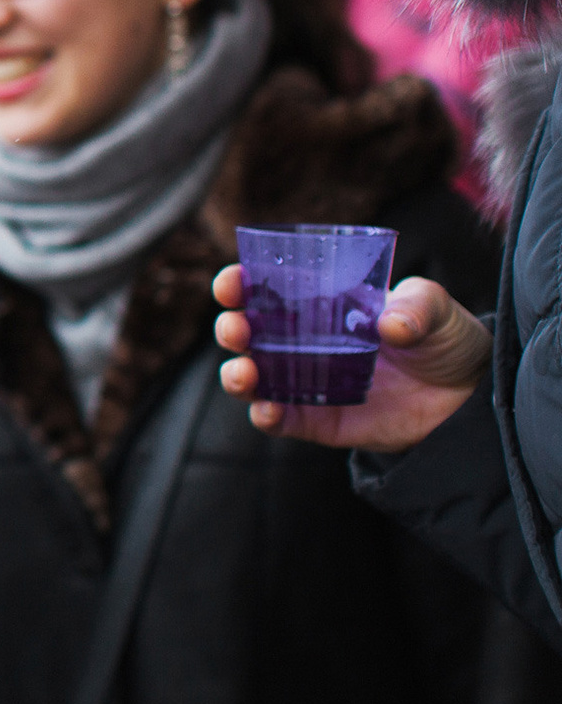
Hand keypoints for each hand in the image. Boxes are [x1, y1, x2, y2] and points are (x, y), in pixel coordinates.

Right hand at [214, 266, 486, 451]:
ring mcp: (309, 382)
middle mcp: (304, 342)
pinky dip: (267, 416)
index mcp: (318, 303)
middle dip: (230, 328)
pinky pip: (283, 420)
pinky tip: (268, 410)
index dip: (240, 283)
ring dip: (237, 375)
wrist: (472, 396)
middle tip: (237, 329)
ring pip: (253, 378)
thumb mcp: (436, 307)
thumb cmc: (446, 339)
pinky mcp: (322, 421)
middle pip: (247, 332)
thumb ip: (415, 306)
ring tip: (244, 374)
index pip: (265, 288)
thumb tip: (390, 325)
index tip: (234, 282)